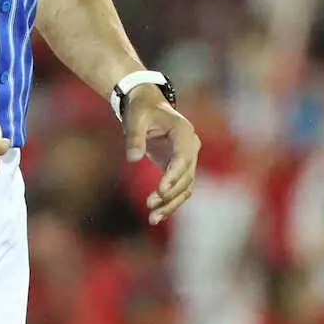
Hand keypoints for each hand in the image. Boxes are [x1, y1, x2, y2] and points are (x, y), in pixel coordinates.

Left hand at [123, 87, 200, 224]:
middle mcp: (191, 146)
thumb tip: (132, 159)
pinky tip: (157, 216)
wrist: (147, 105)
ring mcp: (187, 158)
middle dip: (170, 194)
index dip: (174, 175)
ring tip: (153, 218)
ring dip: (171, 203)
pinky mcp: (179, 168)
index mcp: (184, 131)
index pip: (183, 158)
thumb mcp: (134, 118)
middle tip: (150, 205)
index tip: (161, 190)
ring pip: (186, 186)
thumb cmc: (141, 109)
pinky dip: (170, 202)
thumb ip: (134, 137)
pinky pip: (179, 188)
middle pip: (187, 176)